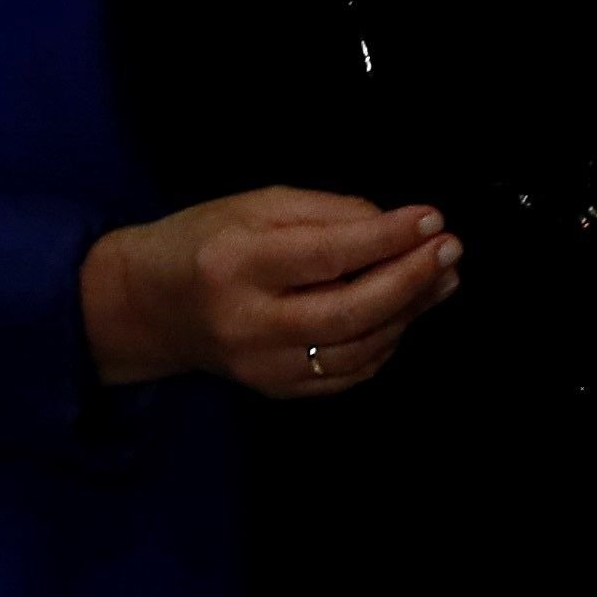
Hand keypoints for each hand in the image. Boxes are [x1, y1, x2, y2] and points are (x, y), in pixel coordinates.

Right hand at [81, 188, 459, 395]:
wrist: (146, 306)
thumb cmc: (201, 241)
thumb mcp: (252, 206)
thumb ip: (323, 213)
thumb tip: (394, 229)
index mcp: (235, 263)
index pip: (327, 253)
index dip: (388, 237)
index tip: (432, 219)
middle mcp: (249, 321)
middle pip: (351, 309)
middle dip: (411, 279)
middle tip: (450, 250)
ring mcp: (264, 365)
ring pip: (360, 346)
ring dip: (410, 311)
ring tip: (441, 277)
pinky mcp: (278, 390)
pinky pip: (350, 372)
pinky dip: (385, 342)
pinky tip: (402, 313)